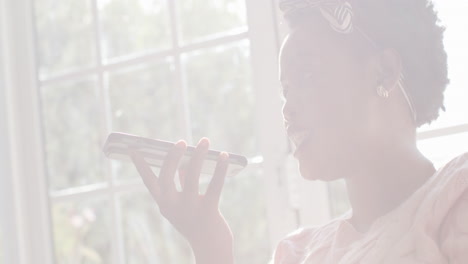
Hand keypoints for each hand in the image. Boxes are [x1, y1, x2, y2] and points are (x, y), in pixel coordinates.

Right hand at [130, 137, 233, 263]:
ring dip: (198, 156)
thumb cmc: (197, 222)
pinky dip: (219, 169)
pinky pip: (214, 186)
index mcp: (164, 204)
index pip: (149, 182)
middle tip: (181, 141)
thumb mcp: (184, 205)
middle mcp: (172, 206)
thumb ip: (182, 185)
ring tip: (204, 141)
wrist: (210, 248)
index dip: (141, 165)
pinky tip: (223, 156)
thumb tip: (184, 163)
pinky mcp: (208, 211)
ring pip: (191, 177)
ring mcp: (189, 209)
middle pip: (166, 177)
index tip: (133, 149)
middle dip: (172, 157)